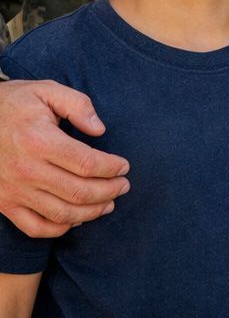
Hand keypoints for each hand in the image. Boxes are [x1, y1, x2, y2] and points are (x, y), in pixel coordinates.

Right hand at [0, 80, 129, 236]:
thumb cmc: (16, 103)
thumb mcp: (47, 90)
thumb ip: (78, 105)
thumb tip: (100, 130)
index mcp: (40, 141)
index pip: (86, 163)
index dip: (111, 167)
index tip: (125, 166)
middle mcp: (27, 171)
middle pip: (78, 191)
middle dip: (108, 191)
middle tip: (123, 186)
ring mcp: (14, 191)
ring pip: (61, 213)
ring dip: (90, 212)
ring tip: (108, 204)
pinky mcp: (4, 204)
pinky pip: (35, 227)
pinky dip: (59, 228)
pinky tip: (76, 219)